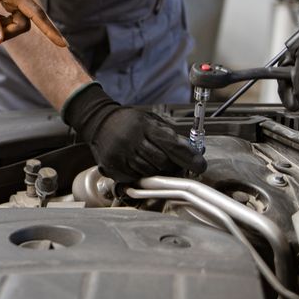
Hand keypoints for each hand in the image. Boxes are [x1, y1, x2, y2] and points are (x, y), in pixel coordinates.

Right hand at [61, 83, 206, 184]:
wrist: (99, 123)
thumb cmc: (128, 122)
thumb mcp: (150, 121)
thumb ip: (170, 135)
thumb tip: (193, 152)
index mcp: (143, 126)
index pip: (172, 145)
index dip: (189, 157)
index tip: (200, 165)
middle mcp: (131, 141)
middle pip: (162, 162)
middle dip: (172, 164)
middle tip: (173, 162)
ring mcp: (121, 156)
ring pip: (150, 172)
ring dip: (157, 170)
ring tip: (152, 159)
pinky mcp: (113, 168)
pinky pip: (136, 177)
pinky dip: (142, 173)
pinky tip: (138, 163)